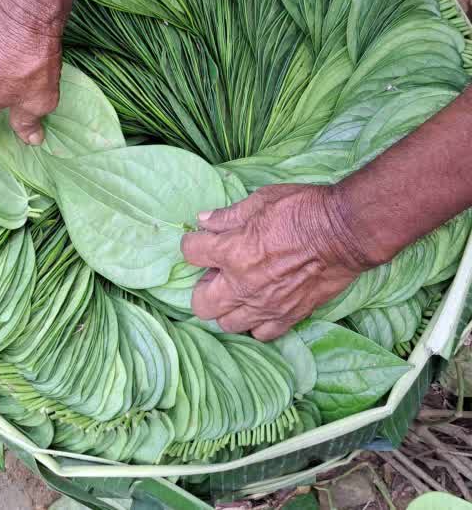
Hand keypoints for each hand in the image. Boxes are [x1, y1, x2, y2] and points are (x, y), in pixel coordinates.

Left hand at [180, 184, 381, 340]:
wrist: (346, 232)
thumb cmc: (304, 210)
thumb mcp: (260, 201)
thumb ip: (228, 215)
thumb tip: (204, 220)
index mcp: (231, 251)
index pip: (189, 252)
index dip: (194, 244)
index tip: (204, 240)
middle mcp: (242, 284)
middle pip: (200, 304)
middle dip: (203, 288)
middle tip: (218, 274)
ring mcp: (265, 305)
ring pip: (227, 324)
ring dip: (228, 308)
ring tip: (239, 291)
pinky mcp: (289, 316)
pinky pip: (261, 334)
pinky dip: (257, 323)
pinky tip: (262, 306)